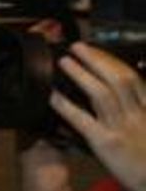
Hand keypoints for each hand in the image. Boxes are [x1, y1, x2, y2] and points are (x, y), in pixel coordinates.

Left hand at [51, 43, 145, 190]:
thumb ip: (140, 113)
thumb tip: (127, 100)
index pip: (133, 79)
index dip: (114, 63)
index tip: (99, 52)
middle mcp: (138, 114)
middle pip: (118, 79)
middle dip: (98, 60)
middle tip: (78, 47)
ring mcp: (122, 128)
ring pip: (102, 94)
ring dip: (82, 74)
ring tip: (66, 61)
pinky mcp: (107, 143)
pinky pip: (83, 120)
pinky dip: (66, 106)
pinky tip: (53, 96)